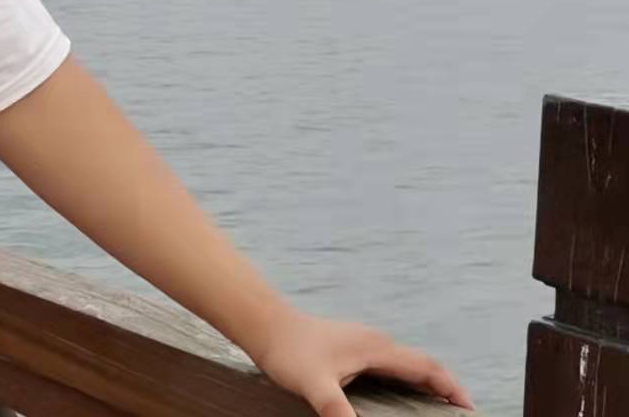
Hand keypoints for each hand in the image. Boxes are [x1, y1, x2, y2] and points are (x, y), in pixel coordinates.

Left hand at [248, 307, 474, 415]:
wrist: (264, 325)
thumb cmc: (289, 351)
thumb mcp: (315, 386)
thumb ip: (336, 409)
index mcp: (377, 348)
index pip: (427, 366)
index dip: (451, 387)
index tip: (470, 408)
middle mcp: (375, 342)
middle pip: (421, 365)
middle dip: (444, 388)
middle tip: (459, 414)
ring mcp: (363, 342)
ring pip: (405, 364)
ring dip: (425, 384)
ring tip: (437, 410)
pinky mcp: (350, 347)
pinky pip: (389, 365)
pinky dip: (405, 381)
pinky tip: (397, 398)